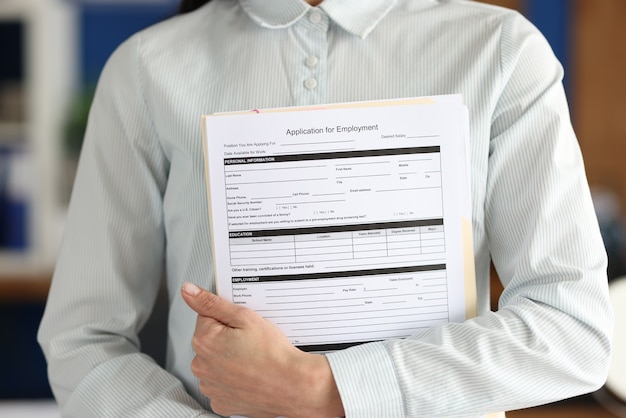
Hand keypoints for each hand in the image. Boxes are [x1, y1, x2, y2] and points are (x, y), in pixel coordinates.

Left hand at [181, 282, 344, 417]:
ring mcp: (210, 386)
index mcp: (203, 340)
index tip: (243, 327)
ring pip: (215, 363)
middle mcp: (201, 365)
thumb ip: (212, 303)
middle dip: (226, 339)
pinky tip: (249, 375)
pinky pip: (222, 384)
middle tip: (250, 343)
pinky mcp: (221, 402)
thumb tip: (189, 291)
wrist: (292, 385)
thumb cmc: (272, 353)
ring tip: (252, 360)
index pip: (206, 317)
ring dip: (228, 360)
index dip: (228, 319)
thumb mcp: (245, 317)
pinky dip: (233, 380)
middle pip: (209, 341)